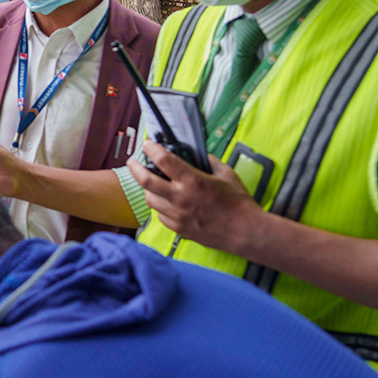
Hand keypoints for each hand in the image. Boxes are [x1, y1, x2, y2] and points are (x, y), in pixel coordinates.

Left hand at [128, 141, 259, 254]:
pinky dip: (160, 206)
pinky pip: (160, 215)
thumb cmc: (239, 202)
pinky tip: (166, 202)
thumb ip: (208, 161)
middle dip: (134, 168)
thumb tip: (195, 154)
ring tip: (151, 183)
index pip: (163, 160)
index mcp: (192, 181)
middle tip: (132, 162)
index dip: (151, 149)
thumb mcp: (226, 174)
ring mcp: (177, 215)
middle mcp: (180, 198)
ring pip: (149, 199)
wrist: (246, 232)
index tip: (147, 144)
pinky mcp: (178, 229)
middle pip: (145, 180)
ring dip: (147, 189)